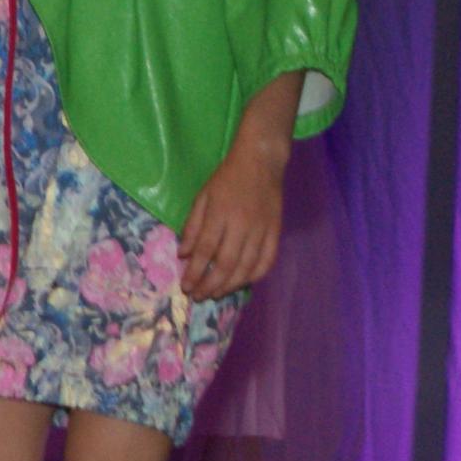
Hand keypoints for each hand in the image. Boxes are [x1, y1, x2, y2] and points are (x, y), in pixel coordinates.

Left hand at [181, 139, 285, 298]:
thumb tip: (184, 255)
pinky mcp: (276, 233)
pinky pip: (267, 261)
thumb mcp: (202, 196)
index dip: (195, 272)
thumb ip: (193, 226)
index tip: (186, 286)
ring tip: (216, 294)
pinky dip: (254, 276)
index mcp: (220, 214)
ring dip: (230, 285)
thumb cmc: (226, 178)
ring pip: (246, 267)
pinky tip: (242, 284)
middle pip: (226, 264)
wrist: (260, 163)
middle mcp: (242, 225)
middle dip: (210, 285)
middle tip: (199, 296)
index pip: (206, 250)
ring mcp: (262, 230)